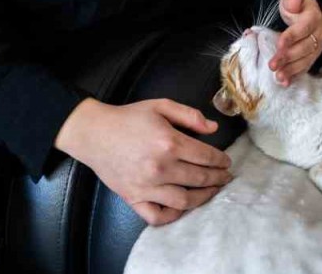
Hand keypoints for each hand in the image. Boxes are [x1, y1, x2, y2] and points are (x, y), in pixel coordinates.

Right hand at [54, 97, 233, 225]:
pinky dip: (172, 215)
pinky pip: (157, 216)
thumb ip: (189, 115)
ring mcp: (147, 186)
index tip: (226, 162)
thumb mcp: (161, 106)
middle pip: (199, 178)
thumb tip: (213, 129)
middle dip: (218, 178)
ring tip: (212, 191)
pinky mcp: (134, 198)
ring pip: (184, 200)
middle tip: (225, 178)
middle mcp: (160, 167)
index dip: (221, 161)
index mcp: (169, 142)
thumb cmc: (128, 118)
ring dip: (203, 197)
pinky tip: (182, 207)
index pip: (206, 156)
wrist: (94, 133)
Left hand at [269, 0, 321, 85]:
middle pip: (304, 48)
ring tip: (278, 77)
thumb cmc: (298, 7)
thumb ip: (291, 0)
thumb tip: (292, 3)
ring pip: (305, 60)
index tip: (279, 45)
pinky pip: (305, 68)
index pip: (303, 29)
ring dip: (291, 70)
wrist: (310, 15)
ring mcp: (317, 48)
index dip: (291, 37)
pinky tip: (285, 82)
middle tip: (272, 65)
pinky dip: (295, 76)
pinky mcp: (312, 57)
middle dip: (288, 57)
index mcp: (313, 18)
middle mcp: (318, 35)